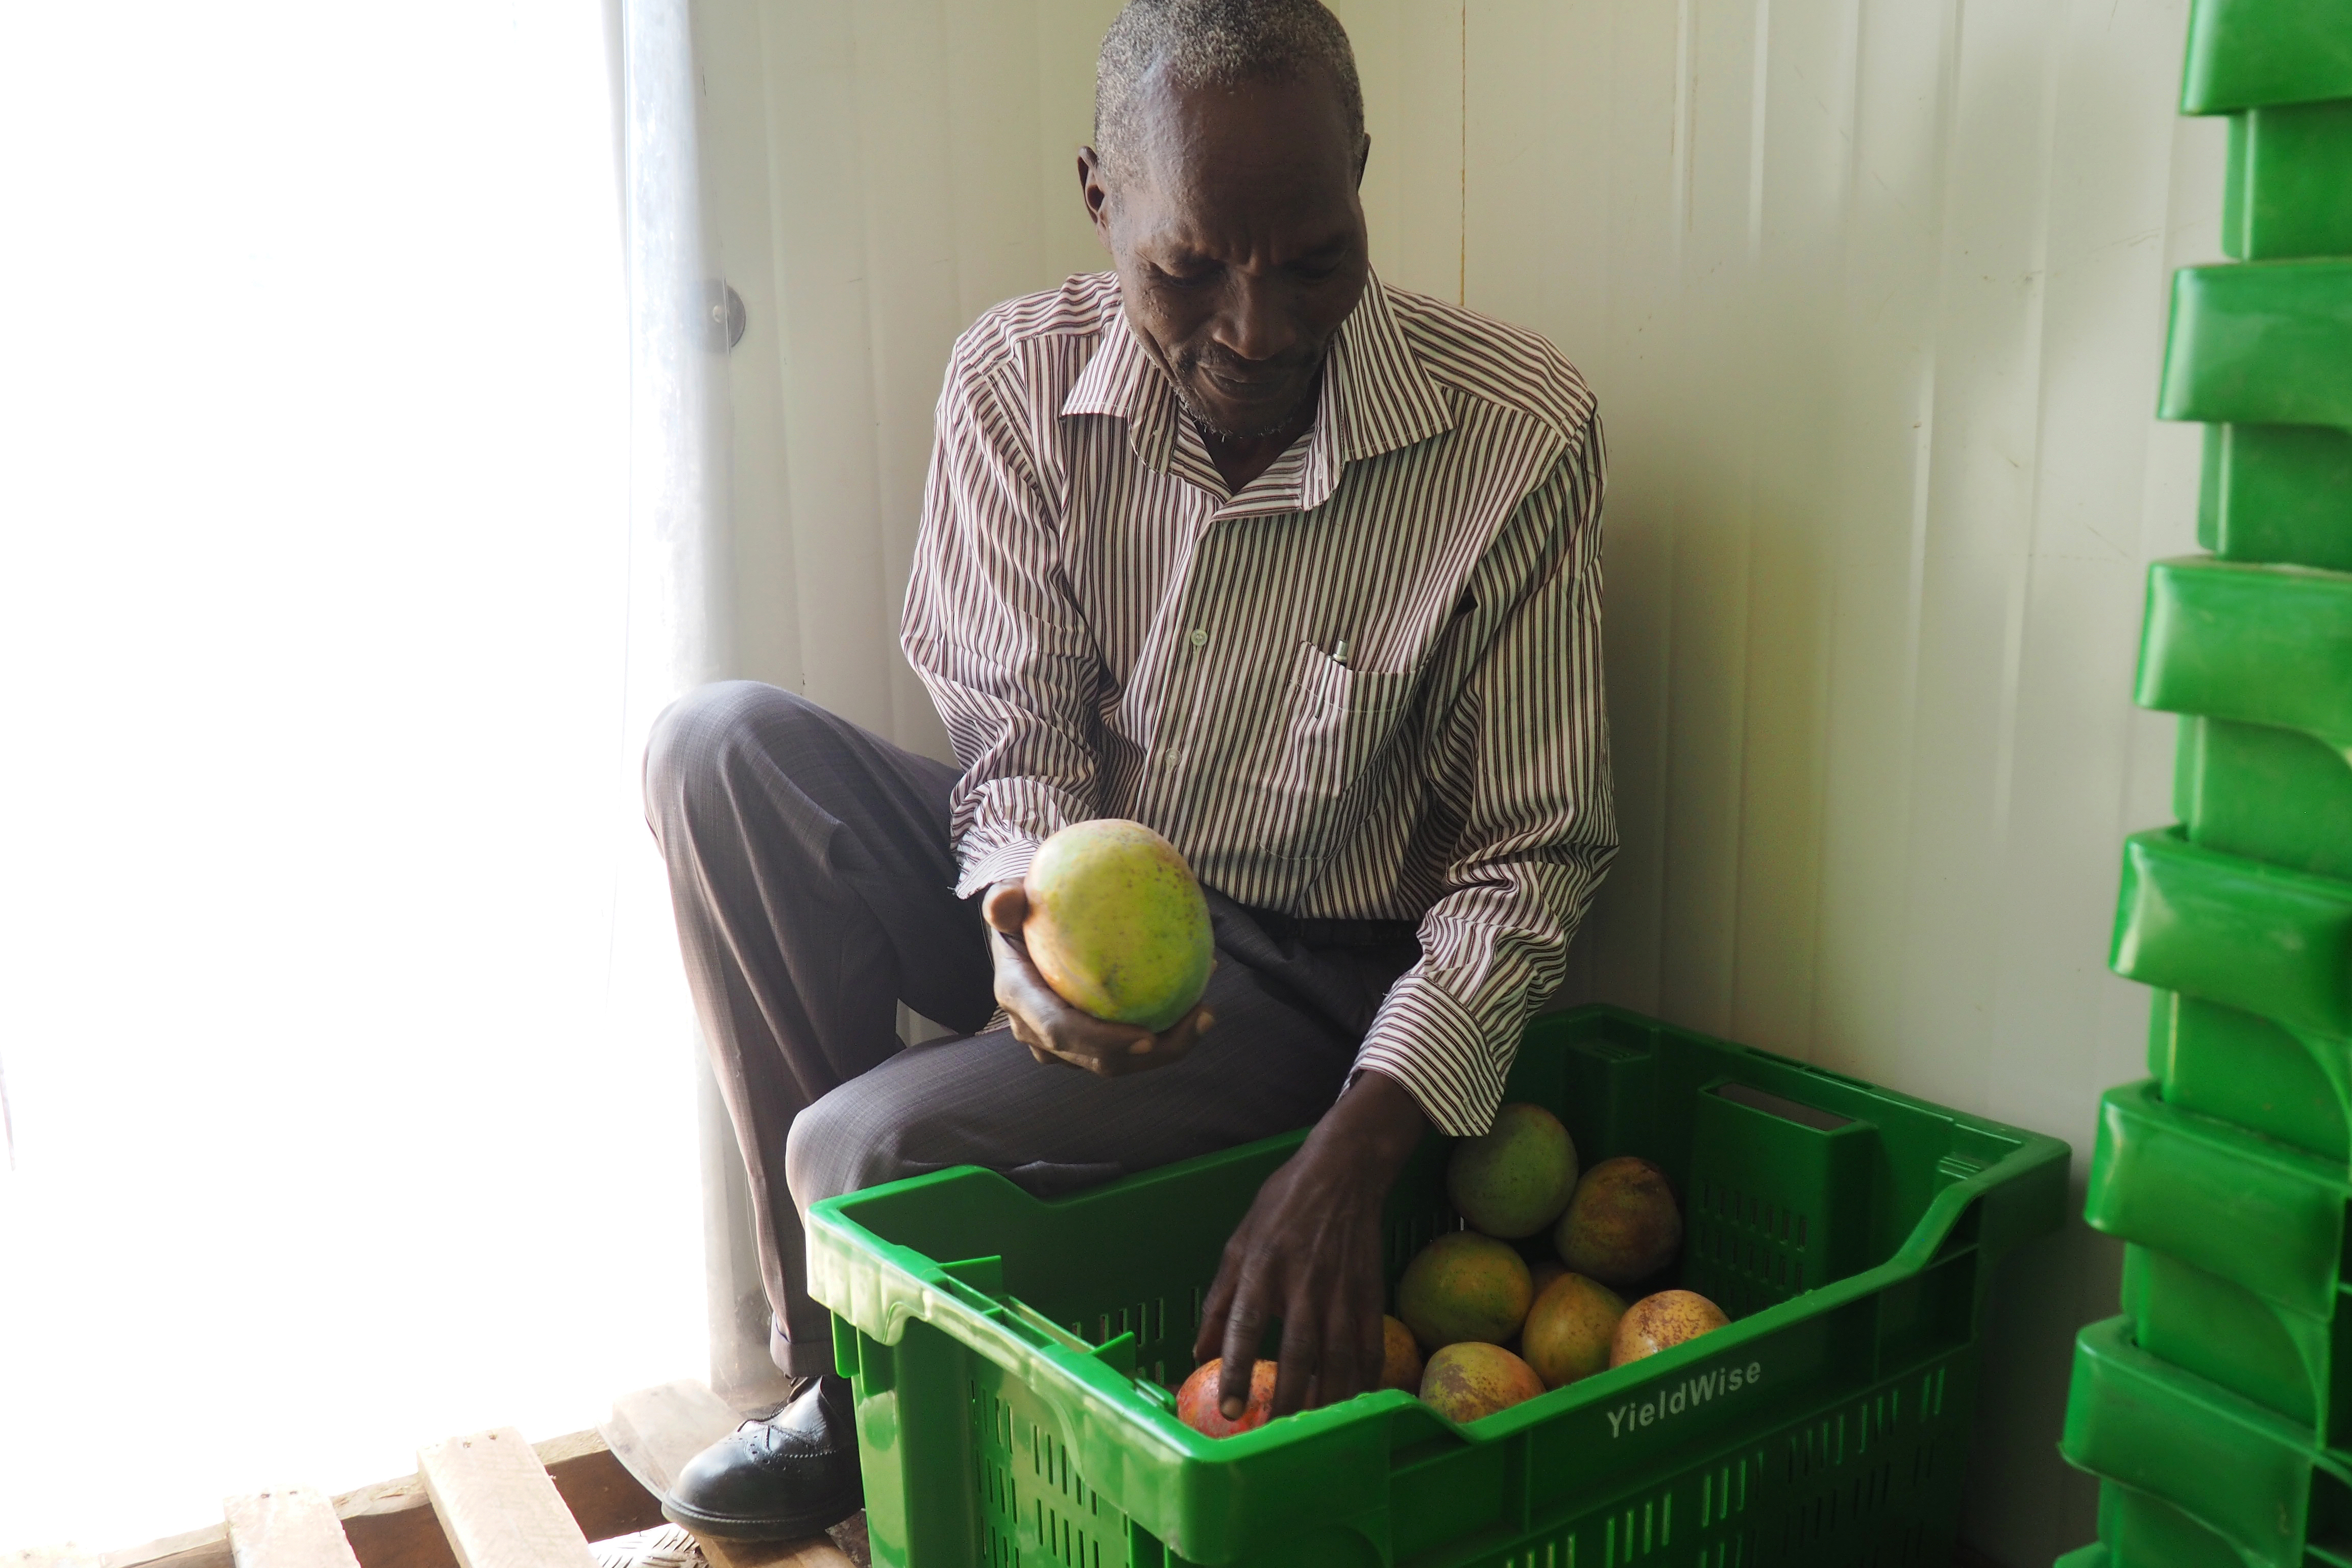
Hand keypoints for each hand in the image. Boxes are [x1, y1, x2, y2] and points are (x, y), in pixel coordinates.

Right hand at [982, 881, 1213, 1075]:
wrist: (1023, 928)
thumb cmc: (1024, 906)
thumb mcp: (1010, 896)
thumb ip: (1005, 899)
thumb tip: (1004, 900)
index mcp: (1019, 997)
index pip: (1060, 1031)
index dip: (1101, 1041)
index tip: (1146, 1036)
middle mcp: (1037, 1031)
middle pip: (1099, 1060)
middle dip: (1153, 1052)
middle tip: (1199, 1019)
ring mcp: (1064, 1044)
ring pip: (1120, 1062)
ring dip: (1168, 1045)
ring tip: (1206, 1014)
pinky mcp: (1087, 1042)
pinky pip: (1128, 1048)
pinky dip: (1165, 1032)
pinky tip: (1198, 1006)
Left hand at [1194, 1068, 1427, 1418]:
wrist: (1344, 1172)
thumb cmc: (1282, 1206)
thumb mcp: (1238, 1243)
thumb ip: (1219, 1301)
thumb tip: (1199, 1352)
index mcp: (1263, 1269)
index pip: (1246, 1329)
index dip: (1238, 1372)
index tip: (1231, 1411)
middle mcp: (1303, 1284)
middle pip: (1298, 1354)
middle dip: (1287, 1400)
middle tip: (1276, 1436)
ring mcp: (1342, 1291)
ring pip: (1337, 1359)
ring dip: (1327, 1401)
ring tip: (1313, 1432)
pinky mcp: (1371, 1294)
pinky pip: (1369, 1347)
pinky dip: (1363, 1380)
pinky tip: (1354, 1404)